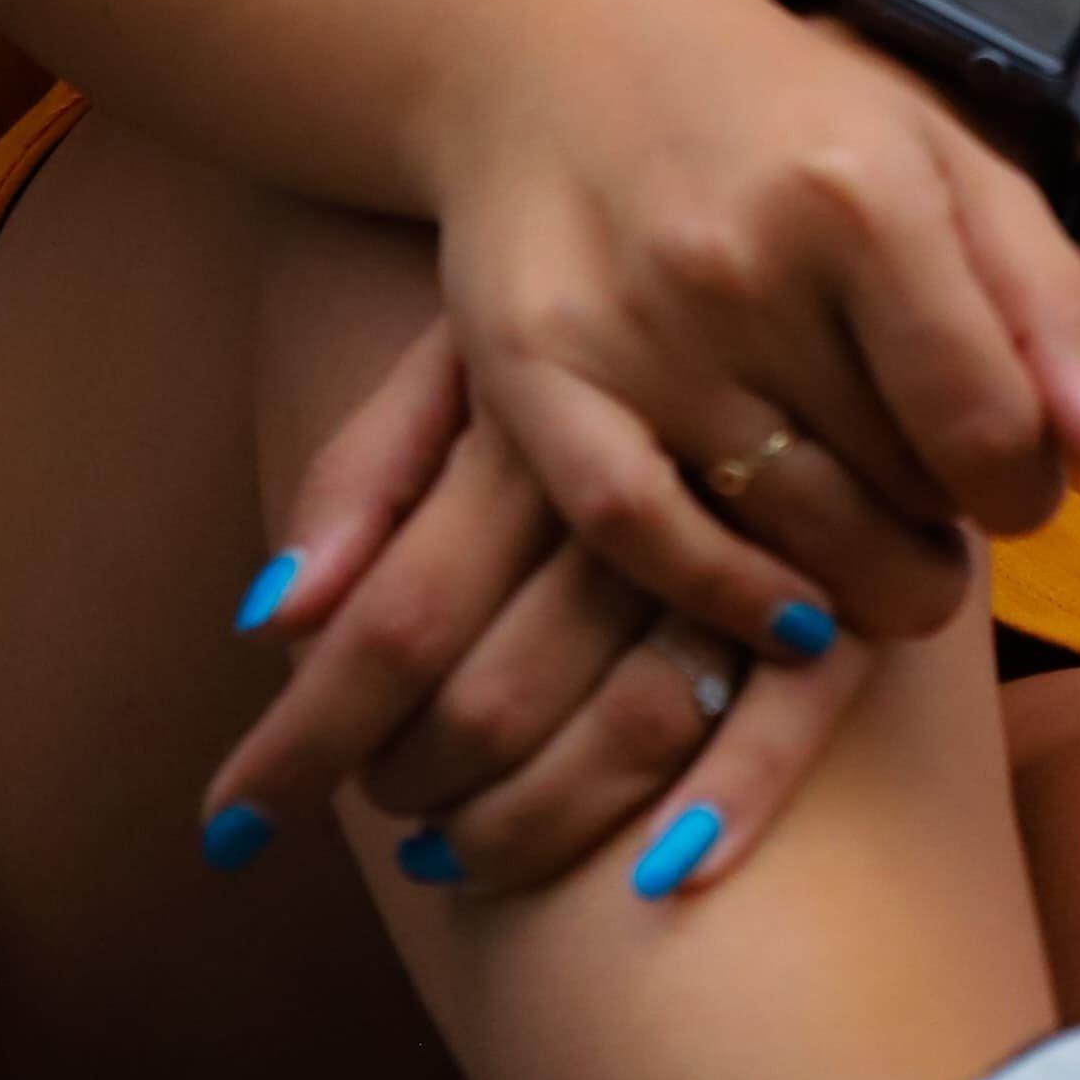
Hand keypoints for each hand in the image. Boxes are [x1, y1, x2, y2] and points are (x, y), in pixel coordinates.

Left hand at [209, 318, 872, 894]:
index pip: (394, 619)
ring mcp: (750, 533)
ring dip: (531, 822)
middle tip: (375, 809)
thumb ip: (364, 469)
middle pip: (496, 696)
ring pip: (631, 727)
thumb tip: (268, 620)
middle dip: (412, 785)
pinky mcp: (852, 571)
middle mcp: (639, 480)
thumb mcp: (463, 345)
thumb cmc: (590, 285)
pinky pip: (791, 716)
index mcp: (531, 418)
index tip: (227, 829)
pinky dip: (730, 802)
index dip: (305, 740)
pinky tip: (664, 878)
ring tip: (456, 852)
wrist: (790, 201)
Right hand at [425, 0, 1079, 662]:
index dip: (1024, 489)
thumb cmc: (787, 120)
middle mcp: (744, 257)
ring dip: (863, 575)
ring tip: (881, 551)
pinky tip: (792, 613)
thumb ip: (1060, 310)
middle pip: (899, 490)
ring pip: (794, 532)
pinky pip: (649, 541)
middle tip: (931, 501)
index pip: (992, 430)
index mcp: (865, 188)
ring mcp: (633, 324)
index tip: (1008, 478)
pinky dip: (735, 598)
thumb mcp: (947, 165)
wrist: (558, 47)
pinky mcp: (537, 376)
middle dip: (942, 521)